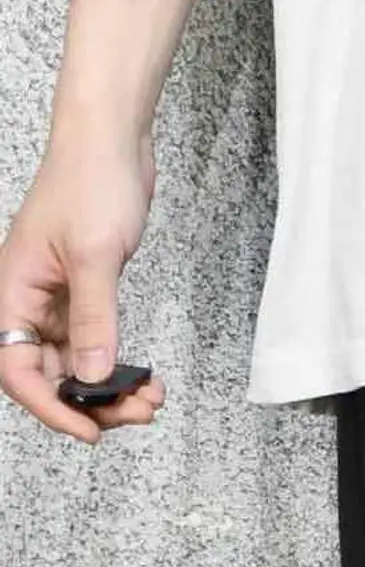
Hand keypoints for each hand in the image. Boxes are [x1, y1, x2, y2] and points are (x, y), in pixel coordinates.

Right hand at [0, 129, 165, 444]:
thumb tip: (92, 376)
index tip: (89, 430)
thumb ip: (94, 318)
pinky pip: (93, 334)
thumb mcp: (95, 255)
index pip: (18, 371)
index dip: (52, 406)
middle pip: (48, 371)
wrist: (112, 136)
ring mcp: (56, 294)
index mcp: (12, 295)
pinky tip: (142, 373)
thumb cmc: (91, 181)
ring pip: (74, 357)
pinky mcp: (84, 284)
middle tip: (135, 414)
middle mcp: (27, 300)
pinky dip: (116, 356)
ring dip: (108, 383)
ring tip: (149, 399)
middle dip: (90, 400)